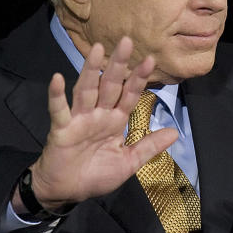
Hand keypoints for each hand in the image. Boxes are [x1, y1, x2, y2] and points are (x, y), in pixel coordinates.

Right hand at [13, 37, 178, 213]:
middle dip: (118, 65)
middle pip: (110, 85)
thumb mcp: (129, 162)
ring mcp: (79, 120)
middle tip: (127, 41)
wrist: (67, 192)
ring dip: (91, 70)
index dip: (139, 78)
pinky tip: (57, 78)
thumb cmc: (96, 175)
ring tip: (97, 49)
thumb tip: (175, 132)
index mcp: (115, 121)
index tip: (150, 59)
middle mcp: (98, 115)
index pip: (130, 95)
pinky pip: (59, 110)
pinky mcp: (62, 129)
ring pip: (86, 90)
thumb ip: (149, 146)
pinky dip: (57, 95)